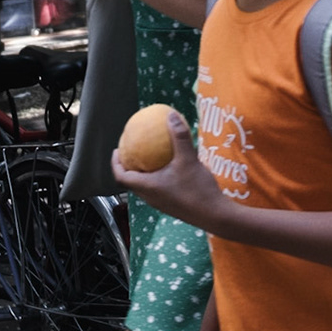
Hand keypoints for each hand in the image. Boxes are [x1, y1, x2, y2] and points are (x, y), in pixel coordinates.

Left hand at [113, 111, 224, 228]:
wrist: (215, 215)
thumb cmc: (198, 190)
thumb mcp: (189, 159)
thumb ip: (180, 137)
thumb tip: (171, 115)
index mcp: (148, 187)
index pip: (121, 177)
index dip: (115, 164)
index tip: (117, 150)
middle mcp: (150, 197)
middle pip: (131, 182)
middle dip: (128, 166)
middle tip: (132, 151)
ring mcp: (161, 203)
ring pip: (144, 187)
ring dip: (142, 172)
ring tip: (150, 157)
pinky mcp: (171, 206)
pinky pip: (156, 189)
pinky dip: (156, 177)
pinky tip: (171, 167)